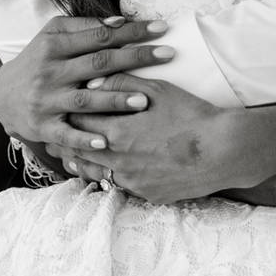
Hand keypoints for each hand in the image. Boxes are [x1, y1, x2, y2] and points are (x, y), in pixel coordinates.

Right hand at [0, 13, 173, 170]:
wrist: (3, 96)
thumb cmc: (38, 60)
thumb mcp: (52, 36)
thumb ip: (84, 27)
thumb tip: (120, 21)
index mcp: (54, 45)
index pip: (99, 36)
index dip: (131, 31)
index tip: (161, 28)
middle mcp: (51, 72)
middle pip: (98, 63)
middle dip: (135, 58)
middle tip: (167, 55)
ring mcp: (47, 100)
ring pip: (86, 100)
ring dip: (115, 101)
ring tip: (144, 100)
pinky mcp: (42, 127)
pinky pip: (66, 134)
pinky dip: (85, 139)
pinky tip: (105, 142)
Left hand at [55, 83, 235, 204]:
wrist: (224, 150)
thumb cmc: (192, 115)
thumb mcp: (158, 90)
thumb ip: (121, 83)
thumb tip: (93, 81)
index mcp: (118, 134)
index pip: (79, 126)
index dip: (66, 118)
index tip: (58, 113)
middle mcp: (120, 163)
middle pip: (81, 154)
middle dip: (66, 144)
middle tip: (52, 138)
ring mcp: (134, 183)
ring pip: (97, 175)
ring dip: (83, 165)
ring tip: (70, 158)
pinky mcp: (149, 195)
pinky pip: (122, 186)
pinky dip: (111, 177)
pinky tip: (108, 171)